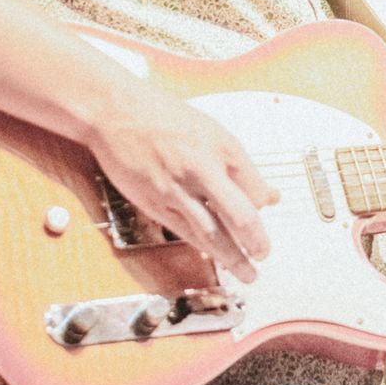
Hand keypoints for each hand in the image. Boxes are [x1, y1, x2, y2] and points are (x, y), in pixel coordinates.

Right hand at [88, 90, 277, 281]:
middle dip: (256, 241)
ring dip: (233, 257)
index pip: (256, 188)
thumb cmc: (162, 117)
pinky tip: (213, 257)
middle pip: (240, 215)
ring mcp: (177, 188)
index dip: (264, 206)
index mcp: (222, 146)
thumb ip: (238, 165)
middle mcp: (203, 168)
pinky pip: (185, 232)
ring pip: (212, 232)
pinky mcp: (155, 202)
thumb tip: (269, 194)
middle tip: (264, 255)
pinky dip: (203, 248)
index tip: (266, 214)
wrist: (116, 112)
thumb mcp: (210, 131)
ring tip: (247, 272)